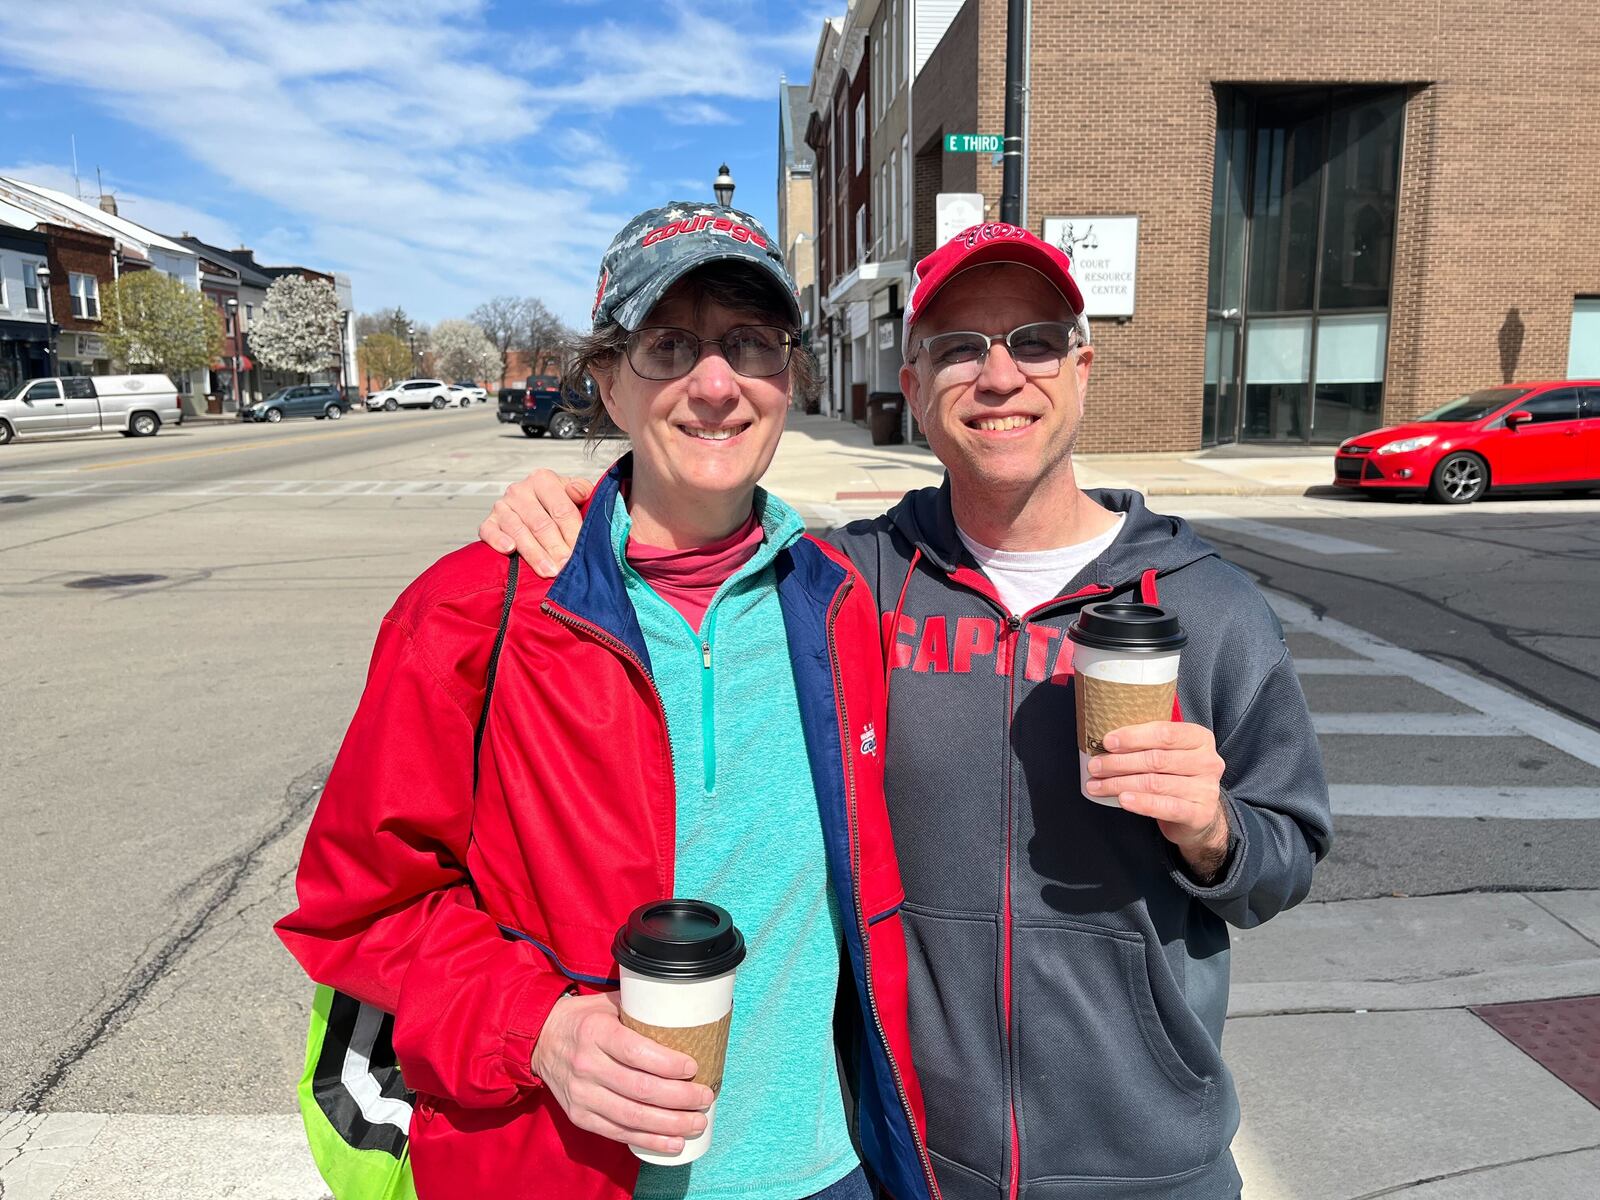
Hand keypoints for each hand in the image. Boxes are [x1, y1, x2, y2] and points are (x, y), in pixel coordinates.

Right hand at [478, 470, 591, 575]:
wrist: (536, 509)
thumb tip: (578, 493)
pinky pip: (489, 531)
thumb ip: (583, 490)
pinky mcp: (489, 522)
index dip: (572, 533)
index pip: (561, 509)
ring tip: (547, 571)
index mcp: (543, 480)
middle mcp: (520, 490)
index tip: (580, 552)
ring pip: (519, 531)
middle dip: (555, 548)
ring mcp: (502, 506)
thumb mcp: (575, 494)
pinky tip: (509, 550)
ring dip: (534, 553)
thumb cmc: (558, 505)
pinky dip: (498, 540)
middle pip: (541, 523)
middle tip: (565, 567)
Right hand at [531, 991, 713, 1154]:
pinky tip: (673, 1142)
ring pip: (632, 1116)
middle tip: (705, 1097)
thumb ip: (639, 1008)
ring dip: (670, 1123)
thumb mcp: (607, 1003)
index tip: (693, 1067)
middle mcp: (586, 1065)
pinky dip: (649, 1140)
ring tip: (697, 1122)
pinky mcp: (579, 1116)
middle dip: (680, 1098)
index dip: (668, 1064)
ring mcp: (581, 1094)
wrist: (540, 1040)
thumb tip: (684, 1010)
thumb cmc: (584, 1019)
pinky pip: (618, 1133)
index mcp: (595, 1032)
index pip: (636, 1052)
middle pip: (640, 1089)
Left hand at [1084, 721, 1230, 880]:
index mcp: (1199, 738)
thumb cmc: (1176, 777)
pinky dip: (1141, 803)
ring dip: (1120, 784)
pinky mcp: (1201, 814)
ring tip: (1097, 785)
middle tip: (1095, 766)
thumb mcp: (1169, 753)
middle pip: (1156, 759)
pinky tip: (1123, 800)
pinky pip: (1166, 807)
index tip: (1107, 742)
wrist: (1198, 815)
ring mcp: (1206, 789)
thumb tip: (1107, 742)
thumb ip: (1146, 744)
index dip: (1133, 737)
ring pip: (1155, 783)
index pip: (1164, 733)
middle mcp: (1208, 761)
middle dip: (1119, 763)